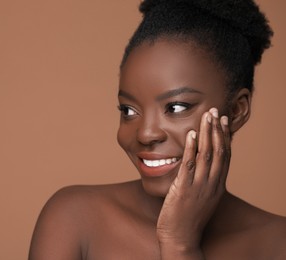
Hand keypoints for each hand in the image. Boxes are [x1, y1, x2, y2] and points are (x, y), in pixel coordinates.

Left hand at [156, 108, 230, 257]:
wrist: (180, 238)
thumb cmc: (187, 218)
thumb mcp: (201, 198)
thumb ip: (202, 182)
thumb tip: (197, 166)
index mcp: (217, 186)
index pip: (225, 157)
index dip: (225, 138)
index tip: (223, 122)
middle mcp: (212, 185)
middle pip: (219, 152)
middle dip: (217, 130)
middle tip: (216, 112)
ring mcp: (199, 186)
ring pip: (207, 155)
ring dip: (207, 133)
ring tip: (206, 116)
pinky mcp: (184, 189)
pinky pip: (189, 164)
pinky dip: (191, 148)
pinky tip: (191, 134)